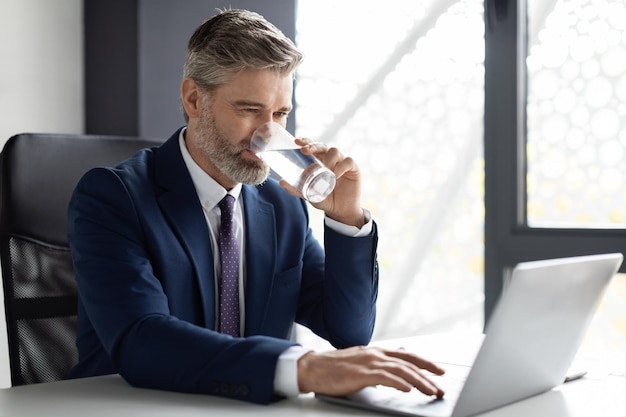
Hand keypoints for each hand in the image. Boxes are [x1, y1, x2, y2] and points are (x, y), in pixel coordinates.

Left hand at [279, 138, 364, 227]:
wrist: (340, 211)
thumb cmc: (325, 199)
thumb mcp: (308, 194)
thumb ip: (296, 189)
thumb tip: (281, 182)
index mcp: (319, 160)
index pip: (312, 146)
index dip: (306, 141)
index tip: (296, 141)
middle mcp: (330, 158)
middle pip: (322, 145)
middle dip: (313, 145)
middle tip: (305, 151)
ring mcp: (342, 162)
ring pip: (335, 151)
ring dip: (328, 159)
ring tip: (325, 170)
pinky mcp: (353, 168)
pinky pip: (348, 161)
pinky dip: (341, 166)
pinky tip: (336, 174)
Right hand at [297, 346, 445, 397]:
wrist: (312, 367)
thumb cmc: (333, 367)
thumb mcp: (360, 361)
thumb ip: (378, 362)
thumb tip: (395, 365)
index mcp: (376, 351)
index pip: (406, 355)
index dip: (425, 362)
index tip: (439, 371)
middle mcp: (375, 354)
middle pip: (408, 362)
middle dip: (428, 373)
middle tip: (442, 385)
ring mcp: (368, 362)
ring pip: (401, 370)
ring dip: (419, 381)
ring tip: (432, 391)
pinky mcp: (361, 373)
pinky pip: (384, 377)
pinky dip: (399, 383)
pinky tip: (408, 389)